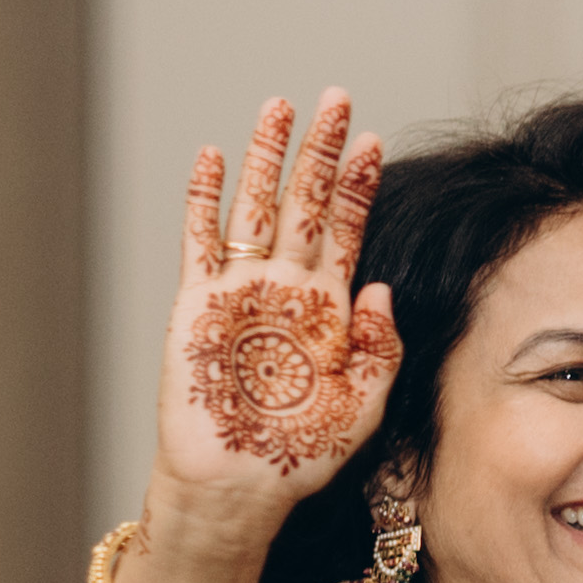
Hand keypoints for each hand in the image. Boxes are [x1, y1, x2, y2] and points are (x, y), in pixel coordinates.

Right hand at [147, 91, 401, 550]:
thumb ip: (383, 345)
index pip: (348, 229)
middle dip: (322, 150)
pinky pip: (201, 240)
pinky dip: (204, 197)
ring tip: (279, 107)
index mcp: (330, 307)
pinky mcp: (198, 304)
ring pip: (256, 206)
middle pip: (306, 202)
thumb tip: (382, 285)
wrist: (240, 485)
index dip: (359, 184)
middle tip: (336, 97)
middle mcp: (286, 288)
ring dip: (268, 157)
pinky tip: (211, 156)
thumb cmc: (303, 454)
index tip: (373, 139)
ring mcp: (241, 290)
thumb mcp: (366, 401)